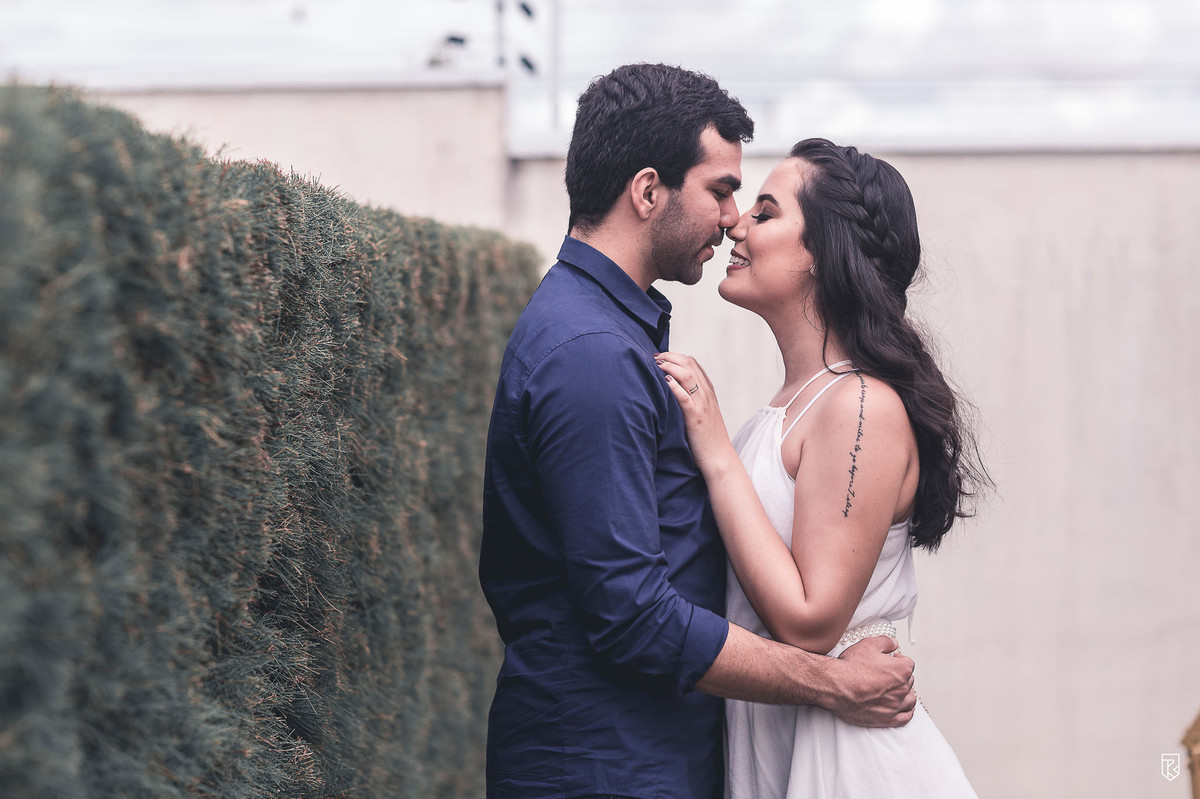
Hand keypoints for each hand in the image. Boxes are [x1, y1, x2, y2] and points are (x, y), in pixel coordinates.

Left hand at [654, 352, 733, 470]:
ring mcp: (702, 405)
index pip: (694, 364)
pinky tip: (663, 381)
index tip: (662, 356)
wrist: (720, 458)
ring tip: (656, 365)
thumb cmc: (708, 439)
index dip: (676, 356)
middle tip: (655, 357)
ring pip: (687, 375)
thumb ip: (693, 401)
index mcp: (708, 393)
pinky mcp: (695, 417)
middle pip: (689, 365)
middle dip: (670, 357)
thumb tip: (674, 392)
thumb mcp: (703, 414)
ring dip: (670, 366)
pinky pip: (684, 397)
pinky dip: (673, 386)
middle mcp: (706, 395)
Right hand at [827, 636, 916, 726]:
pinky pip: (905, 717)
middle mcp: (902, 688)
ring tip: (896, 690)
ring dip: (905, 694)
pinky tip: (902, 708)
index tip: (892, 661)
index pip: (908, 664)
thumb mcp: (868, 644)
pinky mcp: (888, 718)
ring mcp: (895, 705)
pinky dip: (906, 712)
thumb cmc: (850, 668)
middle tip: (888, 675)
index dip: (899, 660)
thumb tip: (893, 643)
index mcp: (901, 670)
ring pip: (910, 700)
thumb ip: (885, 642)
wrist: (836, 686)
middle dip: (900, 677)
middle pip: (909, 681)